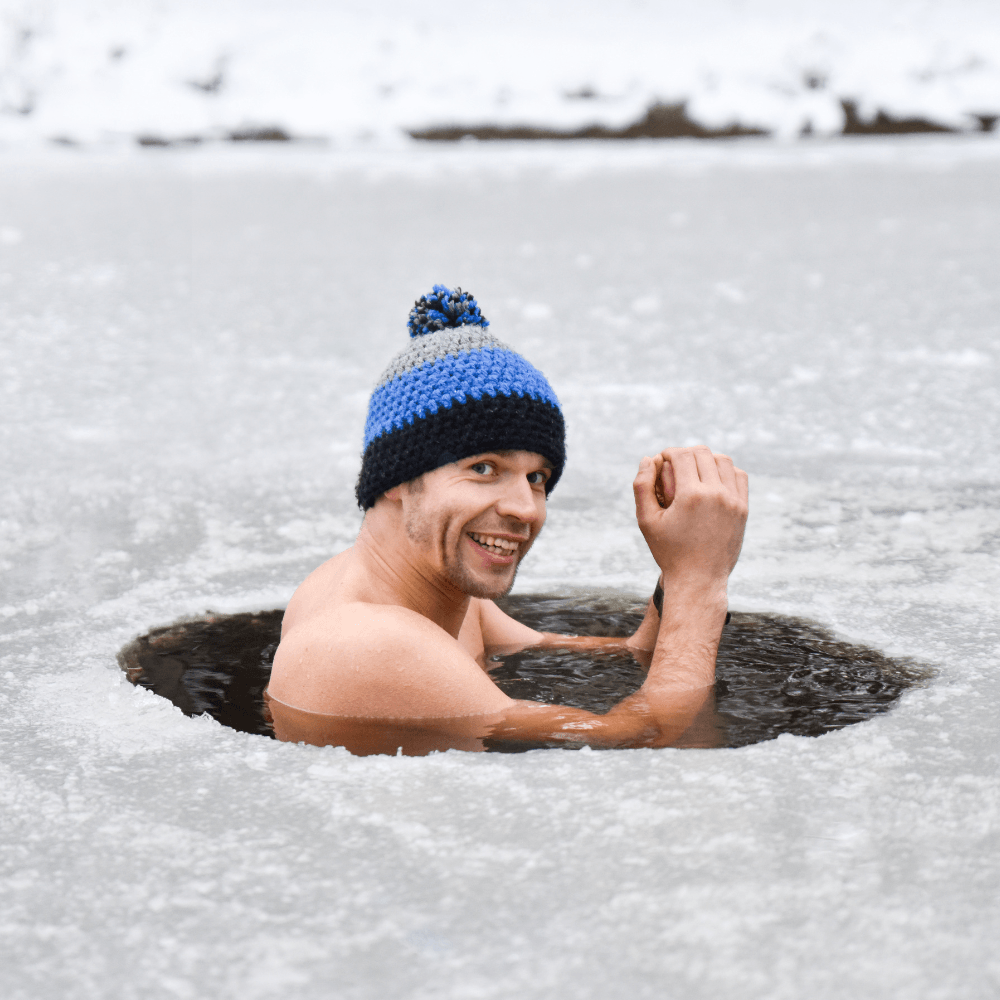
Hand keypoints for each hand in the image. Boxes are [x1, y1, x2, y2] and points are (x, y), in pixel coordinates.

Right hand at [632, 446, 747, 590]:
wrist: (698, 579)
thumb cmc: (668, 551)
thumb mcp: (646, 520)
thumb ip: (642, 486)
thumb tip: (649, 458)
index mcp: (691, 496)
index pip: (682, 455)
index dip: (668, 452)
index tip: (661, 461)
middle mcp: (716, 494)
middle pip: (702, 453)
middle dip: (685, 453)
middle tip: (674, 465)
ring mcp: (733, 501)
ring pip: (723, 460)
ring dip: (706, 459)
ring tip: (693, 470)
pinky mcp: (743, 509)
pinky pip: (738, 476)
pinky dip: (725, 471)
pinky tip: (712, 479)